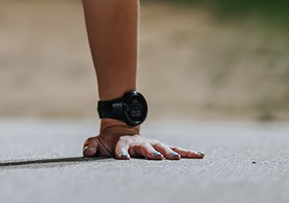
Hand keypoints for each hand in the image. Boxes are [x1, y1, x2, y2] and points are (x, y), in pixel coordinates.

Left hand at [83, 124, 203, 159]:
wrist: (120, 130)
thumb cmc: (109, 142)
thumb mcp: (97, 142)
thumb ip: (92, 146)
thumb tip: (88, 151)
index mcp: (123, 143)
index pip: (121, 148)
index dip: (122, 152)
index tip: (124, 158)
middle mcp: (139, 143)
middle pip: (145, 147)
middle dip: (151, 152)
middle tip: (158, 157)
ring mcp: (151, 144)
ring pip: (163, 147)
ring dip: (170, 152)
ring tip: (178, 158)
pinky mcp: (161, 147)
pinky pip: (176, 149)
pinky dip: (188, 152)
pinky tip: (200, 155)